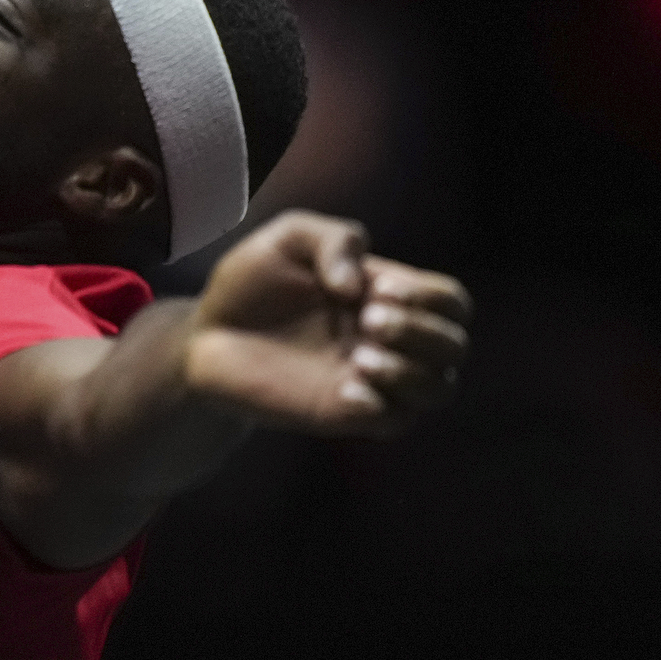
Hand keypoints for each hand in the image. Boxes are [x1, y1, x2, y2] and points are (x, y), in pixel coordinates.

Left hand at [184, 211, 470, 435]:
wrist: (205, 337)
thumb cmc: (251, 285)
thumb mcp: (289, 238)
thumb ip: (334, 239)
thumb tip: (360, 287)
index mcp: (389, 296)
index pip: (452, 303)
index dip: (431, 298)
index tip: (380, 288)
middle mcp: (391, 341)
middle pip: (456, 346)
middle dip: (423, 332)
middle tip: (368, 320)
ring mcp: (373, 380)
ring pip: (440, 390)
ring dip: (412, 373)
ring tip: (359, 359)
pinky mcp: (346, 414)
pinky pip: (394, 421)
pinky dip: (381, 405)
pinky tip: (343, 386)